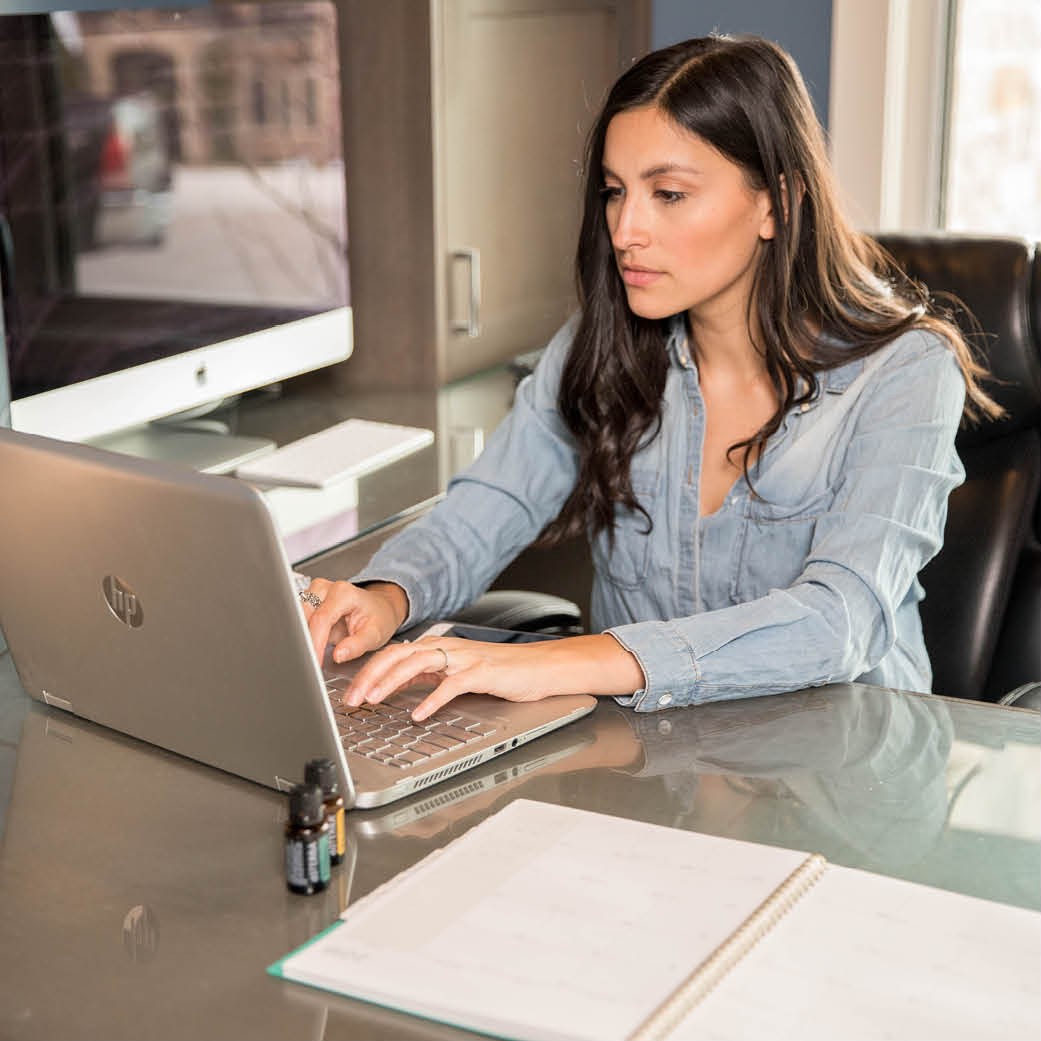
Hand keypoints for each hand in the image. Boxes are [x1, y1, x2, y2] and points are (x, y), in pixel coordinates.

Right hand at [298, 579, 407, 662]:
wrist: (380, 608)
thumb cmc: (379, 618)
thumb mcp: (375, 634)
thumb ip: (357, 645)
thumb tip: (338, 655)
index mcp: (343, 593)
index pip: (321, 620)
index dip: (315, 643)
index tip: (313, 663)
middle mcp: (325, 588)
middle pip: (304, 618)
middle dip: (304, 643)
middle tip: (308, 665)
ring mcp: (313, 593)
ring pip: (296, 620)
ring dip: (301, 640)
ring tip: (309, 658)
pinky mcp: (308, 602)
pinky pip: (298, 621)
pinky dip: (301, 637)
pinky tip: (308, 649)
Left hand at [343, 633, 642, 720]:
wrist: (544, 668)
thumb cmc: (505, 673)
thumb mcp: (460, 673)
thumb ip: (432, 677)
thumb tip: (400, 690)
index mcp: (440, 649)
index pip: (395, 654)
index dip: (369, 671)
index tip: (351, 692)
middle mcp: (448, 649)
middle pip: (399, 655)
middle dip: (371, 675)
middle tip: (352, 698)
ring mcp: (465, 659)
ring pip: (418, 662)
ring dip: (391, 682)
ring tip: (374, 700)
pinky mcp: (482, 672)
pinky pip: (451, 684)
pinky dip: (432, 699)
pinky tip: (418, 714)